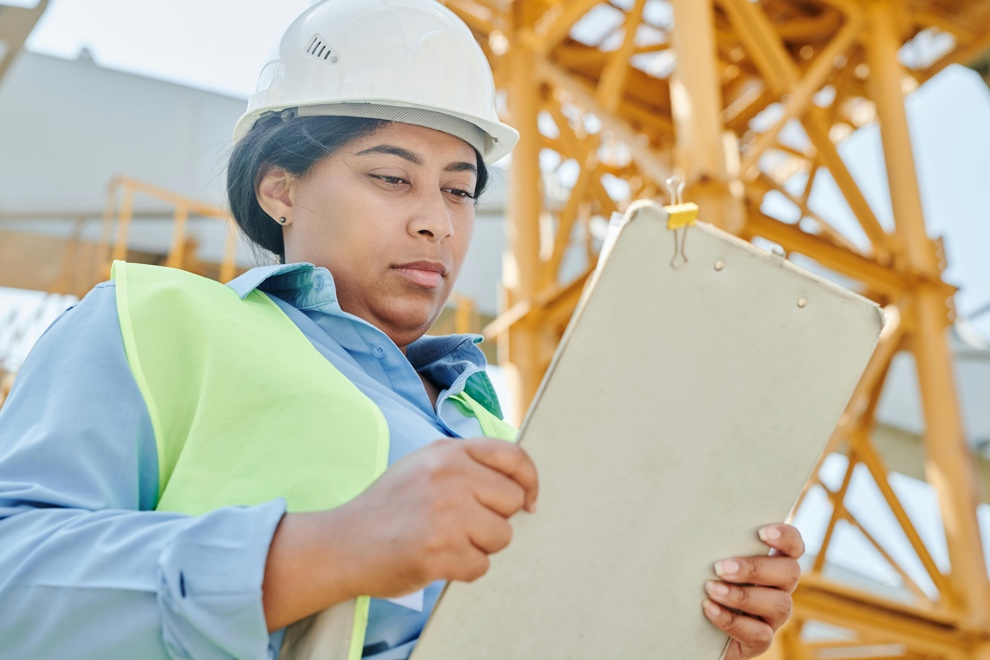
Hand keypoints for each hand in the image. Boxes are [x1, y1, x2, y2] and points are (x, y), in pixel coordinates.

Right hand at [333, 437, 538, 599]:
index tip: (530, 501)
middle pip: (512, 501)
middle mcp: (449, 475)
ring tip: (445, 541)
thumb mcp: (425, 466)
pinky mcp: (438, 550)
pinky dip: (462, 569)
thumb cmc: (389, 507)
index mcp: (448, 452)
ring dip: (479, 546)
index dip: (529, 480)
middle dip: (494, 518)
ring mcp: (444, 512)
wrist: (343, 543)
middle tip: (462, 525)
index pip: (512, 456)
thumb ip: (468, 466)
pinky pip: (480, 566)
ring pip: (502, 536)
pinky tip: (436, 559)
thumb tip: (521, 488)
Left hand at [702, 524, 803, 659]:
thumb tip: (690, 522)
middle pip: (789, 572)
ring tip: (711, 589)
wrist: (687, 627)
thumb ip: (711, 544)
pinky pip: (760, 634)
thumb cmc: (695, 582)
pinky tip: (710, 609)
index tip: (762, 533)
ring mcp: (772, 617)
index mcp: (770, 563)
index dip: (786, 537)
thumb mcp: (704, 561)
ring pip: (779, 604)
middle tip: (720, 567)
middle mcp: (778, 588)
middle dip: (755, 568)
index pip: (793, 546)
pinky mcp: (759, 640)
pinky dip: (733, 620)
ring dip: (743, 595)